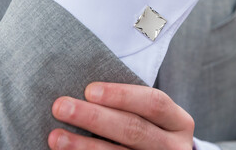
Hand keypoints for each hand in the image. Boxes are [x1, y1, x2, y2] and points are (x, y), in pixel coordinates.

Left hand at [48, 82, 194, 149]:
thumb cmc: (148, 128)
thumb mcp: (151, 116)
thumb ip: (130, 105)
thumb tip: (86, 91)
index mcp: (178, 122)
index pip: (154, 102)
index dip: (121, 95)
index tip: (89, 90)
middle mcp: (174, 147)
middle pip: (134, 130)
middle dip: (95, 118)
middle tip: (61, 107)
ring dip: (84, 146)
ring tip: (56, 137)